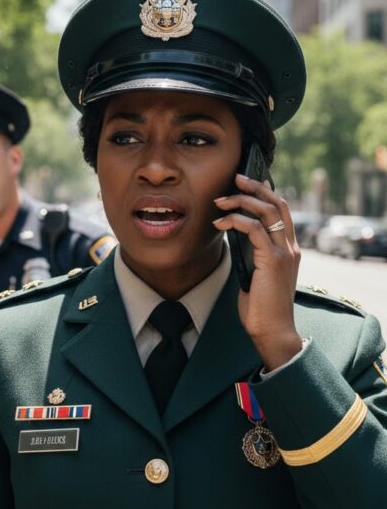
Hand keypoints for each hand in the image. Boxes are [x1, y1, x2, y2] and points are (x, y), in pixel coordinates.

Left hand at [213, 174, 302, 370]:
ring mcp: (284, 252)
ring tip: (220, 199)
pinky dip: (235, 221)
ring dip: (242, 200)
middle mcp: (291, 247)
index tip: (246, 184)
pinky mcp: (273, 260)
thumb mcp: (255, 276)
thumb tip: (233, 239)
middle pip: (277, 204)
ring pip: (267, 211)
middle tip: (235, 177)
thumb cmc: (261, 308)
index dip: (266, 193)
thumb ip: (251, 256)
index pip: (282, 211)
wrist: (273, 331)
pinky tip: (219, 223)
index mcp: (289, 249)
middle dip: (256, 187)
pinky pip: (254, 229)